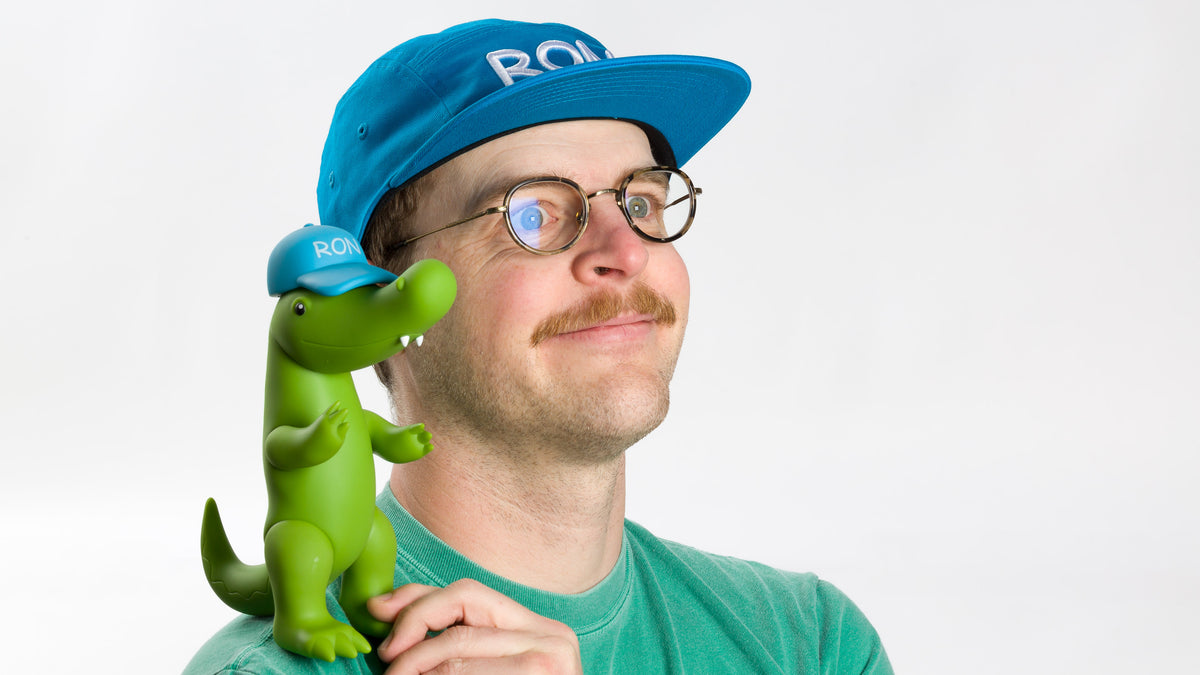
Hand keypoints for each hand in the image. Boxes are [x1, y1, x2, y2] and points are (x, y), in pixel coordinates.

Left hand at [367, 579, 581, 673]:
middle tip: (388, 662)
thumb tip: (382, 607)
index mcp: (538, 629)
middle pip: (462, 607)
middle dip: (413, 628)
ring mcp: (547, 665)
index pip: (468, 592)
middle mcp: (550, 638)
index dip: (418, 599)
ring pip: (457, 647)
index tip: (379, 616)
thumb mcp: (488, 668)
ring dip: (415, 665)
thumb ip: (450, 638)